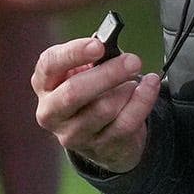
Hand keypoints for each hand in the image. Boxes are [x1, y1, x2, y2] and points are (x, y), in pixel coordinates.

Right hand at [31, 36, 159, 172]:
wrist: (100, 133)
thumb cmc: (89, 91)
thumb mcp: (82, 71)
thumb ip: (93, 58)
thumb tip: (111, 46)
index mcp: (44, 84)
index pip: (49, 65)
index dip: (74, 53)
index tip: (98, 46)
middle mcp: (51, 112)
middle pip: (74, 92)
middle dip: (107, 74)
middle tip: (132, 61)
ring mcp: (73, 134)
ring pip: (103, 109)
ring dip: (127, 89)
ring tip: (137, 78)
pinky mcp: (99, 147)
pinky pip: (125, 123)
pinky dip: (142, 101)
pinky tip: (149, 87)